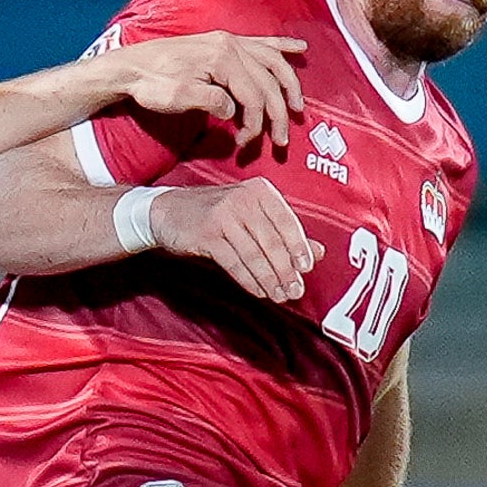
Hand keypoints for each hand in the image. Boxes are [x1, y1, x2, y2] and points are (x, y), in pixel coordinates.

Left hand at [106, 32, 305, 148]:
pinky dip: (282, 45)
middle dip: (278, 113)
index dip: (256, 123)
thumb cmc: (151, 84)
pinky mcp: (223, 42)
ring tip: (297, 106)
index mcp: (222, 57)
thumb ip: (211, 102)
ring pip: (272, 60)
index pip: (253, 95)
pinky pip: (262, 42)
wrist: (130, 66)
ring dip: (289, 83)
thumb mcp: (178, 97)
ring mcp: (228, 40)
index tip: (246, 143)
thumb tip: (233, 111)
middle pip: (268, 80)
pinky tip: (299, 47)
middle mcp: (230, 44)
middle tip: (281, 139)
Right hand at [150, 178, 320, 301]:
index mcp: (260, 190)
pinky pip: (235, 262)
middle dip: (286, 270)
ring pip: (255, 254)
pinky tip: (258, 291)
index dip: (299, 247)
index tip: (307, 268)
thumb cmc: (215, 214)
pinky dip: (249, 279)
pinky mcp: (207, 233)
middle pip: (272, 241)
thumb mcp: (252, 216)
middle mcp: (244, 198)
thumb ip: (285, 233)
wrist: (167, 211)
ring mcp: (224, 214)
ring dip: (269, 279)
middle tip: (295, 290)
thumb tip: (319, 252)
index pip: (287, 221)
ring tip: (279, 296)